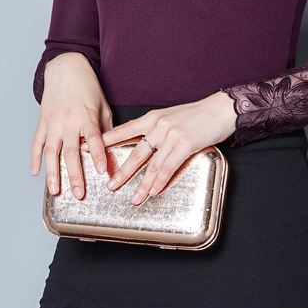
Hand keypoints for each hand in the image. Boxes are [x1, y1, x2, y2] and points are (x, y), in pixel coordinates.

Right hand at [30, 53, 112, 198]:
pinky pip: (36, 142)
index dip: (98, 156)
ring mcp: (53, 122)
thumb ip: (105, 128)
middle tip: (80, 194)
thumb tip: (110, 149)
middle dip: (75, 175)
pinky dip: (34, 158)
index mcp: (87, 116)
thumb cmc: (88, 88)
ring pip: (51, 152)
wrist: (66, 69)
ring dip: (53, 173)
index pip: (94, 139)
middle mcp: (69, 121)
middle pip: (71, 152)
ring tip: (56, 190)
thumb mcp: (103, 105)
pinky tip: (35, 172)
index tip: (102, 172)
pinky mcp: (42, 122)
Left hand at [94, 92, 236, 204]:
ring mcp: (172, 135)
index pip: (123, 130)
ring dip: (142, 184)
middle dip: (121, 172)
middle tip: (110, 186)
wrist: (219, 109)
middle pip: (135, 153)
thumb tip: (139, 141)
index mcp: (152, 117)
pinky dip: (161, 181)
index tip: (88, 148)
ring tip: (133, 198)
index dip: (105, 141)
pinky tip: (154, 191)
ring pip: (152, 165)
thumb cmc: (195, 115)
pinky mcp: (185, 143)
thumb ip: (153, 128)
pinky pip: (169, 167)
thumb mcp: (169, 116)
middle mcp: (159, 125)